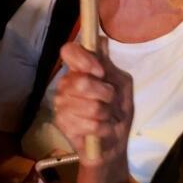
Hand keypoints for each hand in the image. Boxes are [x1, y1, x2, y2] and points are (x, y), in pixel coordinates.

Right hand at [49, 40, 134, 161]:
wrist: (113, 141)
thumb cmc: (117, 110)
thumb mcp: (121, 84)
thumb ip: (110, 67)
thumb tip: (101, 41)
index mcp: (80, 69)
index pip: (69, 51)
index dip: (85, 59)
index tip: (100, 72)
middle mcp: (66, 83)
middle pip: (81, 82)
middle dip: (105, 94)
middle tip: (111, 101)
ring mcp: (61, 104)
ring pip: (89, 105)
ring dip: (106, 113)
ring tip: (107, 117)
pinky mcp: (62, 124)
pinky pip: (90, 124)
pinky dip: (104, 128)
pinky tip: (103, 129)